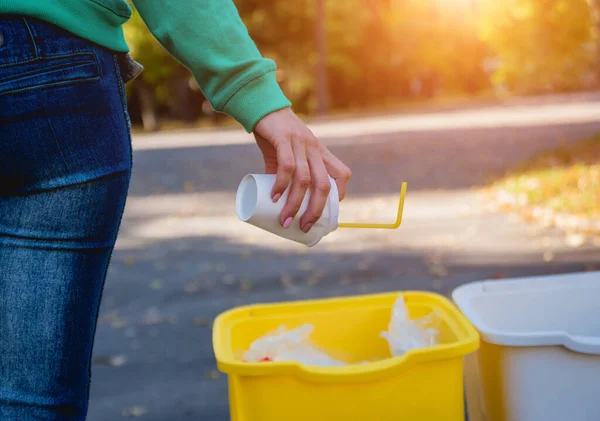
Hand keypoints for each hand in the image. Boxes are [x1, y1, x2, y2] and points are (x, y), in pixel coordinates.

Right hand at [253, 107, 351, 232]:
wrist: (262, 106)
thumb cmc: (275, 135)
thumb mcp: (287, 154)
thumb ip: (286, 174)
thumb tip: (278, 202)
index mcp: (320, 152)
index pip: (342, 174)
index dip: (340, 195)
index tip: (326, 214)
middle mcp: (314, 148)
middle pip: (324, 184)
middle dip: (316, 210)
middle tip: (305, 227)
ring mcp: (300, 143)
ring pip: (305, 179)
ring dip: (295, 203)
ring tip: (285, 219)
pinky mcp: (283, 139)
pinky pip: (286, 166)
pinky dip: (281, 184)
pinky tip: (274, 197)